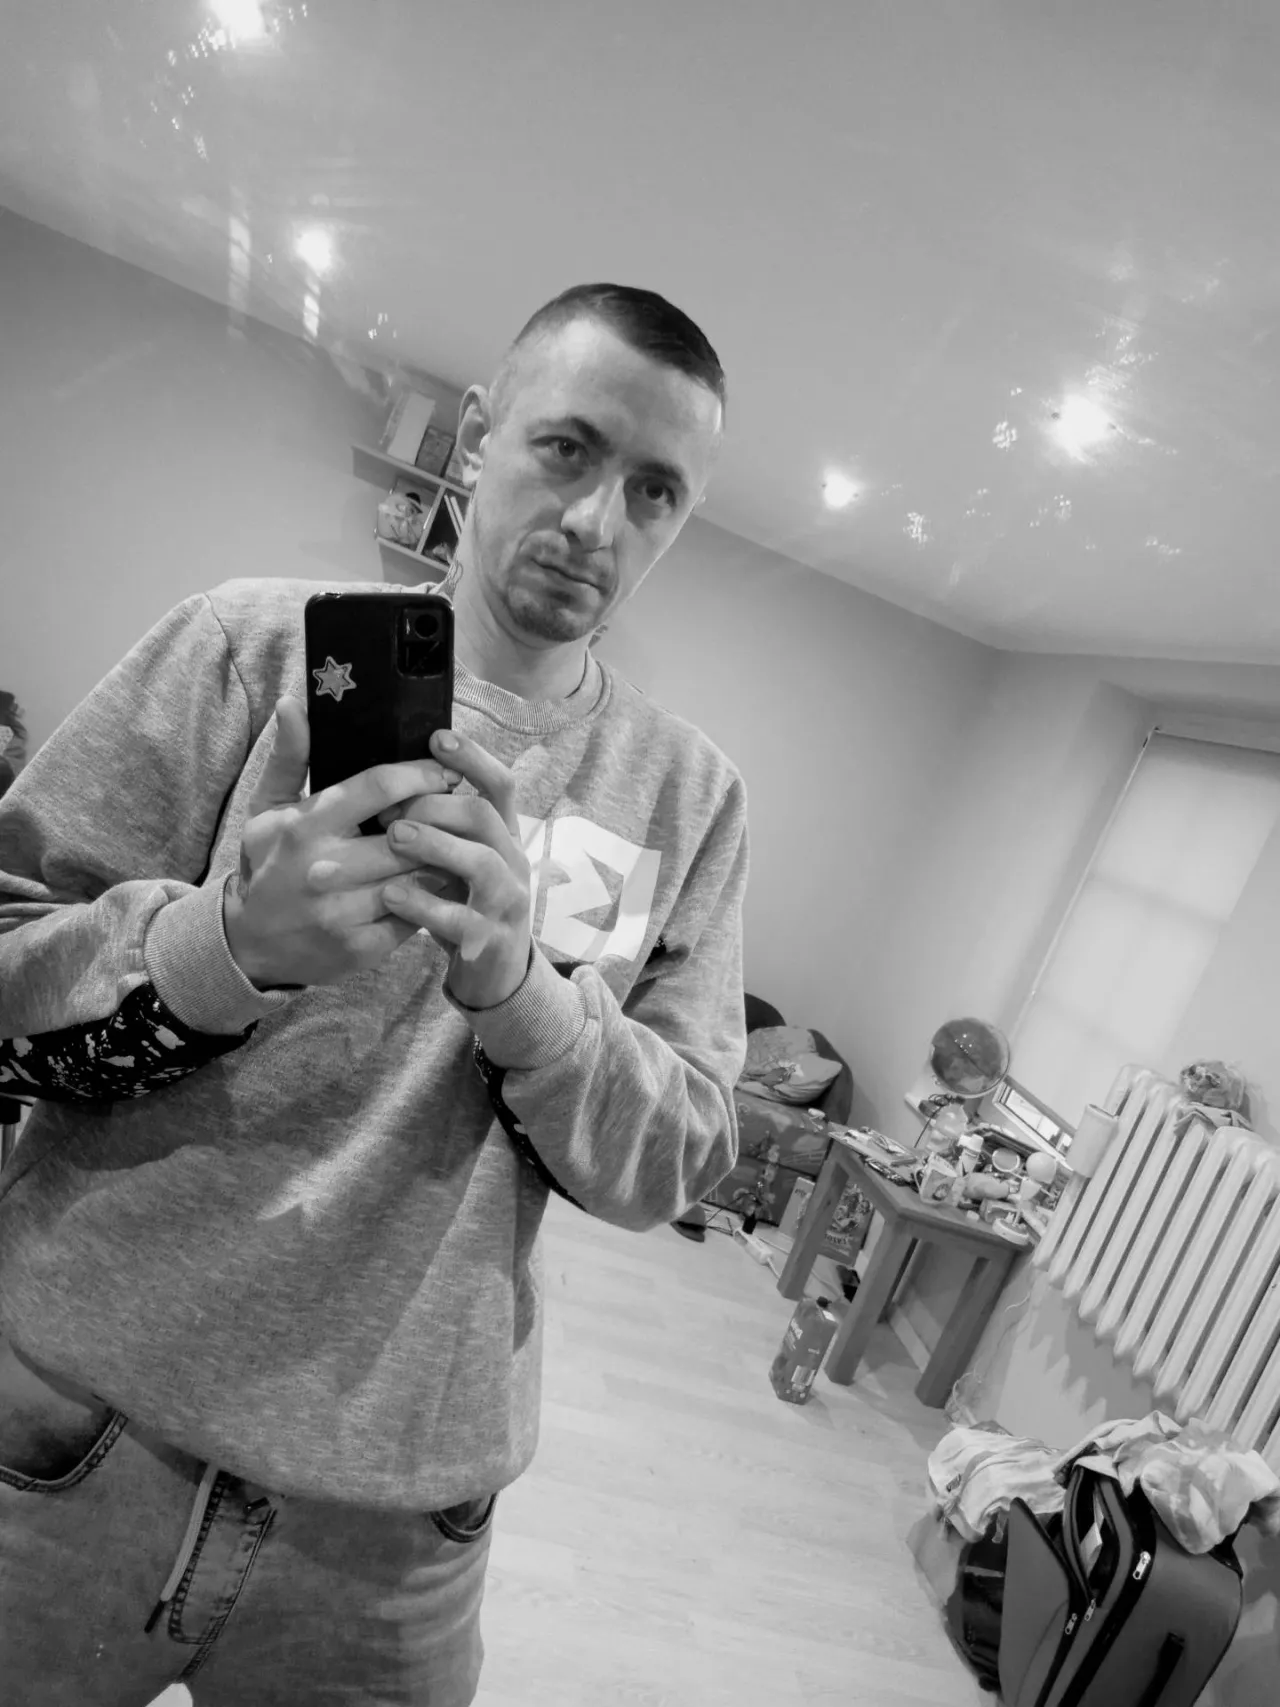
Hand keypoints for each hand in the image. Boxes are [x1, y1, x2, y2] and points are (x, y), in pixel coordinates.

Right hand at [223, 696, 462, 989]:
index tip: (447, 770)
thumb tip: (294, 703)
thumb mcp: (267, 809)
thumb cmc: (268, 864)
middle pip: (409, 833)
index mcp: (305, 827)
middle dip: (441, 816)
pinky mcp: (360, 948)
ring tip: (460, 840)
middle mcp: (324, 869)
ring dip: (445, 856)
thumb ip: (289, 757)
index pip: (378, 788)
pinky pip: (415, 915)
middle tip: (463, 804)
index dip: (421, 774)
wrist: (250, 944)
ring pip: (418, 876)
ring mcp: (343, 913)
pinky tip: (443, 881)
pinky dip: (434, 897)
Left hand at [378, 729, 532, 1009]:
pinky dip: (424, 903)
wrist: (494, 974)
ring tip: (394, 838)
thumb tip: (400, 775)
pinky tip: (391, 895)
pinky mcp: (491, 939)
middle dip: (437, 804)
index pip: (500, 785)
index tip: (436, 737)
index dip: (473, 758)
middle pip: (486, 816)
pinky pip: (461, 918)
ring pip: (482, 863)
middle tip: (391, 807)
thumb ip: (442, 823)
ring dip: (435, 845)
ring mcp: (506, 901)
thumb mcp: (459, 859)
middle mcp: (512, 861)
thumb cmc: (464, 904)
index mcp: (503, 836)